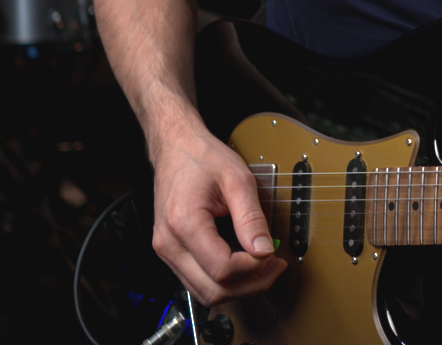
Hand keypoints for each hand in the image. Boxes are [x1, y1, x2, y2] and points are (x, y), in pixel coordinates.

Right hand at [149, 126, 287, 304]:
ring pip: (204, 293)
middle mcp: (169, 243)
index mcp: (184, 223)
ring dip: (237, 287)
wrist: (176, 148)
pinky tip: (242, 263)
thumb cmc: (202, 158)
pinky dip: (223, 280)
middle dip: (250, 285)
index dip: (253, 268)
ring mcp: (166, 250)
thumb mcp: (237, 179)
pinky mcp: (171, 252)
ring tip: (261, 266)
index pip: (222, 270)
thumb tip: (265, 250)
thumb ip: (252, 218)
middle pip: (212, 291)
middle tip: (274, 266)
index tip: (271, 253)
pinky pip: (197, 281)